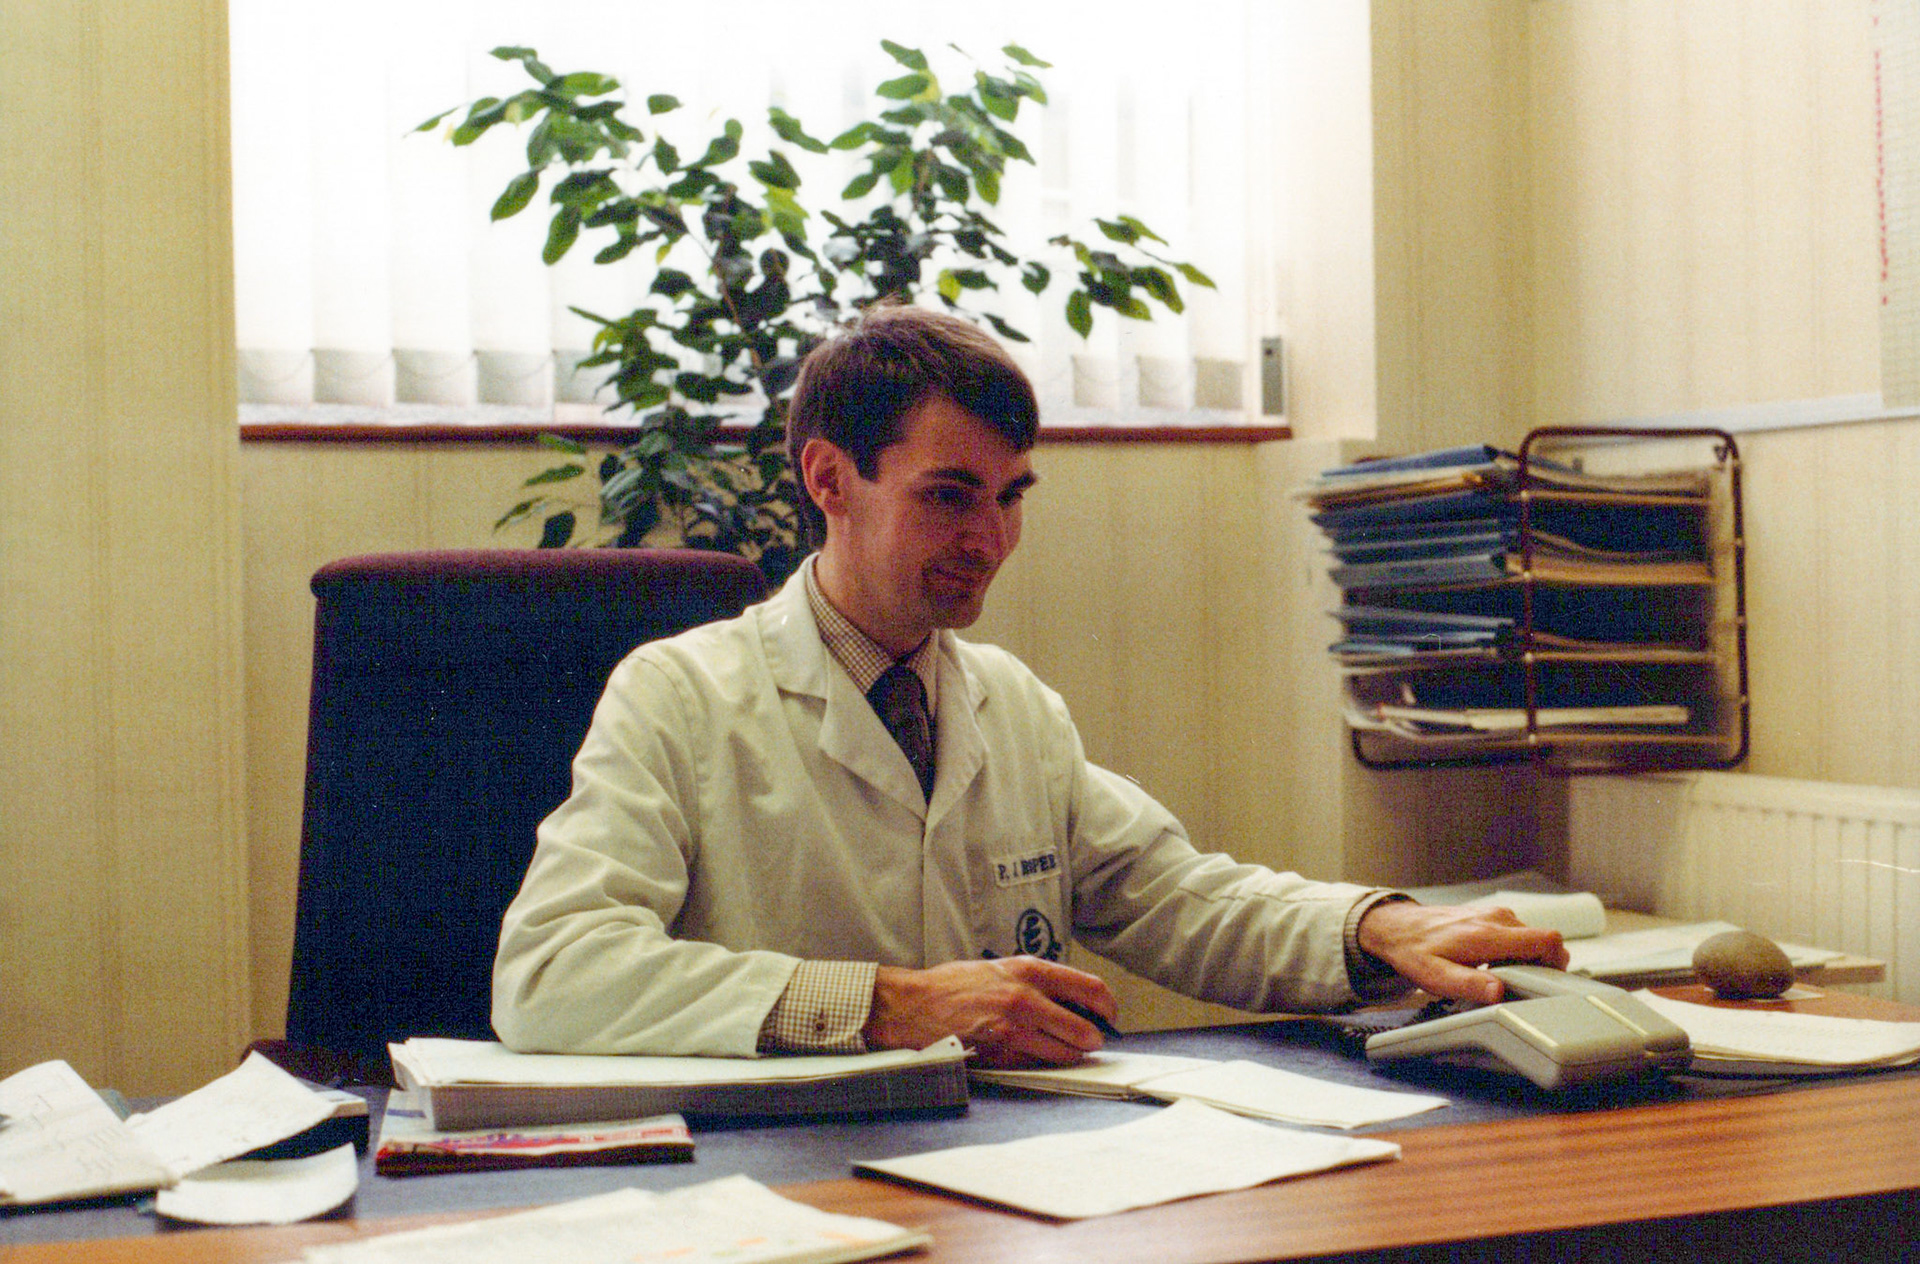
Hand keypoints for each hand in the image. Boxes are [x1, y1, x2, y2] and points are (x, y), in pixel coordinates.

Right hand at [862, 956, 1117, 1067]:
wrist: (912, 1005)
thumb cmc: (953, 986)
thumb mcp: (1000, 969)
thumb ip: (1036, 981)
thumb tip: (1072, 1000)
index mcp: (1029, 971)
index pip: (1090, 988)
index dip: (1108, 1006)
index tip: (1109, 1015)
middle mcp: (1026, 998)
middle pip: (1086, 1029)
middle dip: (1093, 1039)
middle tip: (1090, 1041)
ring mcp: (1014, 1029)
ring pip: (1066, 1053)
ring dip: (1071, 1055)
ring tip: (1062, 1050)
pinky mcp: (1001, 1054)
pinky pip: (1037, 1065)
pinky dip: (1041, 1063)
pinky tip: (1031, 1054)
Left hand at [1356, 900, 1569, 1004]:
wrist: (1397, 927)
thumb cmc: (1415, 952)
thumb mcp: (1436, 977)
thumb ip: (1468, 985)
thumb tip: (1497, 993)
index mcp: (1487, 934)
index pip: (1546, 939)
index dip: (1557, 962)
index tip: (1549, 980)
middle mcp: (1496, 919)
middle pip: (1544, 939)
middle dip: (1542, 964)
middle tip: (1523, 985)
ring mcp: (1494, 914)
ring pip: (1532, 936)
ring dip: (1528, 957)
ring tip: (1504, 975)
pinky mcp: (1490, 915)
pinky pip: (1518, 932)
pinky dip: (1516, 949)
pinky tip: (1495, 963)